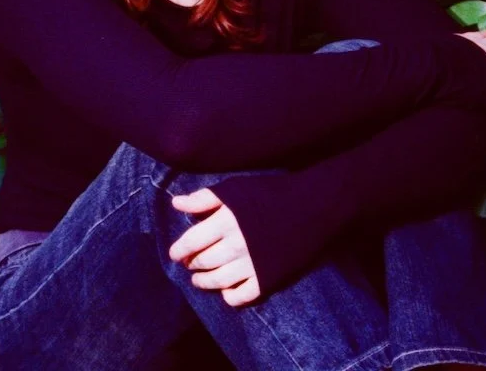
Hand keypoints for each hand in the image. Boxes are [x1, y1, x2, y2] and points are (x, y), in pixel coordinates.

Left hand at [168, 188, 259, 306]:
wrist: (311, 207)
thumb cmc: (270, 193)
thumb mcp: (234, 189)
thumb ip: (203, 198)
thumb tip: (175, 204)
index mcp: (226, 221)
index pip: (192, 242)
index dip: (179, 250)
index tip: (175, 254)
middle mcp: (236, 246)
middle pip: (204, 262)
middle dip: (192, 264)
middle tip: (189, 264)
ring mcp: (253, 264)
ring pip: (219, 281)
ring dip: (205, 282)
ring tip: (199, 280)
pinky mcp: (268, 278)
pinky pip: (243, 296)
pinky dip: (230, 297)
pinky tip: (226, 292)